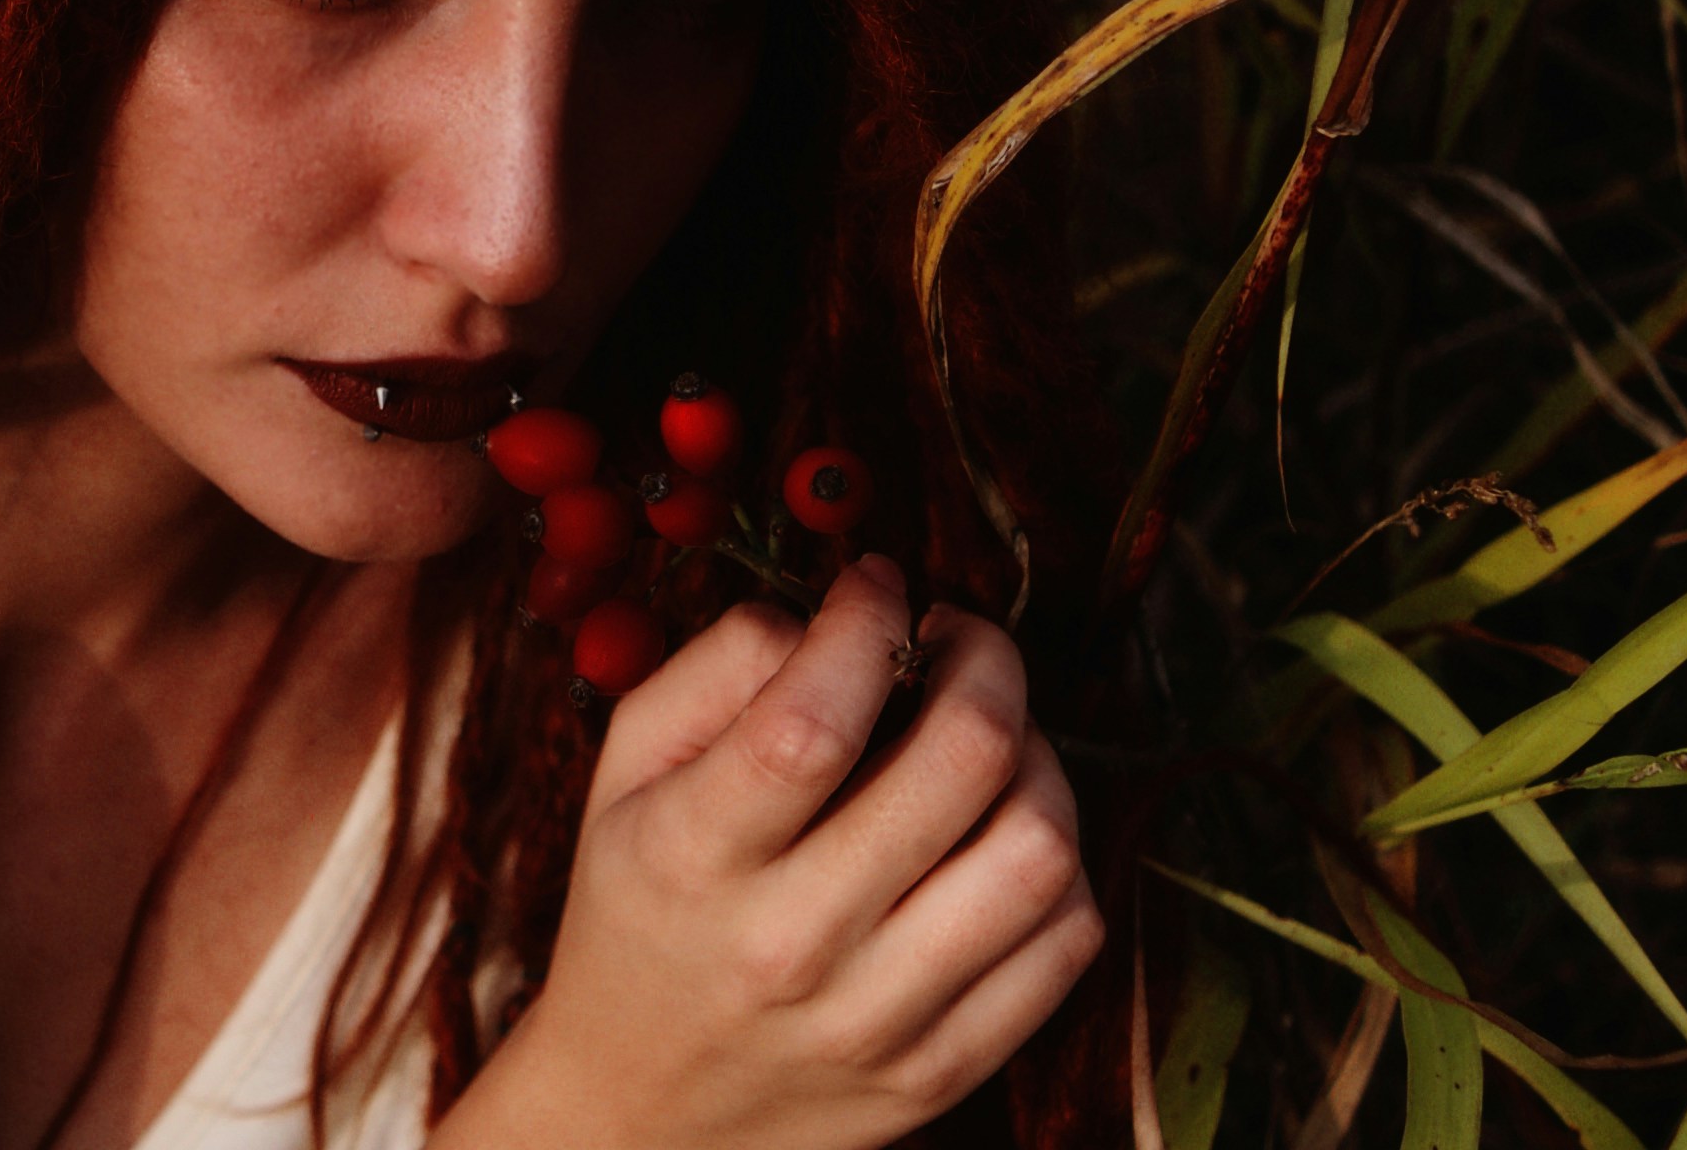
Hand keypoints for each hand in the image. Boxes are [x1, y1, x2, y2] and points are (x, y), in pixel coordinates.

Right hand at [437, 558, 1102, 1149]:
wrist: (638, 1113)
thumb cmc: (637, 911)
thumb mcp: (622, 774)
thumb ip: (711, 669)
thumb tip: (831, 615)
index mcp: (690, 857)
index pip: (813, 718)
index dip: (869, 621)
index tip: (876, 588)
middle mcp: (789, 945)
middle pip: (960, 763)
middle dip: (984, 660)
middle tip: (957, 641)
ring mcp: (879, 1020)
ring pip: (1037, 851)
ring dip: (1038, 758)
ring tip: (989, 738)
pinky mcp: (943, 1071)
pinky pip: (1064, 944)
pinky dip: (1056, 862)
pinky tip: (998, 831)